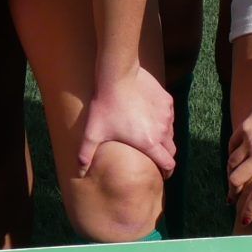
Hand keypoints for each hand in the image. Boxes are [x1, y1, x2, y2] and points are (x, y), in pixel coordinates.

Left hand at [77, 64, 176, 178]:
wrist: (118, 76)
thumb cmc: (106, 105)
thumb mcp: (93, 132)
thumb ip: (86, 154)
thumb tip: (80, 172)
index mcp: (149, 143)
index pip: (168, 163)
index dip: (167, 171)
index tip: (164, 174)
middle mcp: (162, 131)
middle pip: (172, 150)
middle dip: (166, 156)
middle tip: (157, 158)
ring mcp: (167, 115)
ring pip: (171, 132)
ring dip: (164, 138)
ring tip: (152, 137)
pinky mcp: (167, 101)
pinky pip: (169, 116)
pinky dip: (163, 121)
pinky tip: (151, 117)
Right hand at [226, 89, 251, 225]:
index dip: (250, 211)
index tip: (246, 220)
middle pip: (237, 182)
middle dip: (234, 194)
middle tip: (234, 200)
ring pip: (232, 165)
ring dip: (230, 177)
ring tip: (232, 183)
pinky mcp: (246, 127)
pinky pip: (232, 146)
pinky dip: (231, 156)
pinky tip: (234, 160)